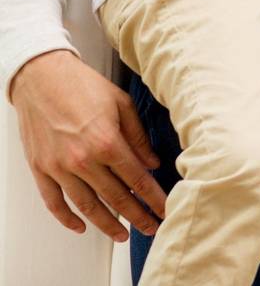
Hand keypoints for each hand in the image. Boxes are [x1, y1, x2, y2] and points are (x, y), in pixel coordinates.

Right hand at [11, 50, 165, 240]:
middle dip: (136, 216)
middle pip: (115, 197)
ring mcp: (59, 168)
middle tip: (151, 227)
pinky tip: (81, 226)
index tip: (164, 209)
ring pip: (86, 206)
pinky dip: (67, 219)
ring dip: (106, 224)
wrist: (42, 78)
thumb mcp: (121, 104)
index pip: (137, 179)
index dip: (153, 198)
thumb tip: (152, 163)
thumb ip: (138, 137)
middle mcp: (83, 160)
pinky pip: (54, 202)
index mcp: (107, 142)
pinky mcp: (41, 170)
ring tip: (122, 234)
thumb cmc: (83, 86)